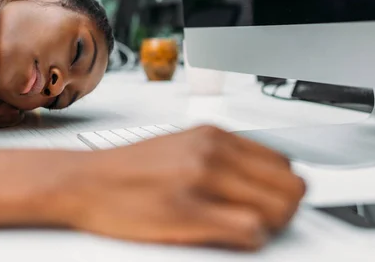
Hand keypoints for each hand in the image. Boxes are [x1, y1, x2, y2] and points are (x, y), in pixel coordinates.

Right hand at [67, 126, 304, 249]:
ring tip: (240, 227)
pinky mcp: (189, 213)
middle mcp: (212, 151)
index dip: (281, 188)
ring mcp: (201, 180)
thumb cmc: (129, 169)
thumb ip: (221, 154)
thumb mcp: (180, 145)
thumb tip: (260, 175)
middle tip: (261, 219)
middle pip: (290, 187)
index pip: (282, 163)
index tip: (269, 200)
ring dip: (268, 225)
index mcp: (212, 134)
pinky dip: (248, 239)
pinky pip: (251, 232)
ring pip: (278, 210)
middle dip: (284, 208)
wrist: (84, 182)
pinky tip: (226, 236)